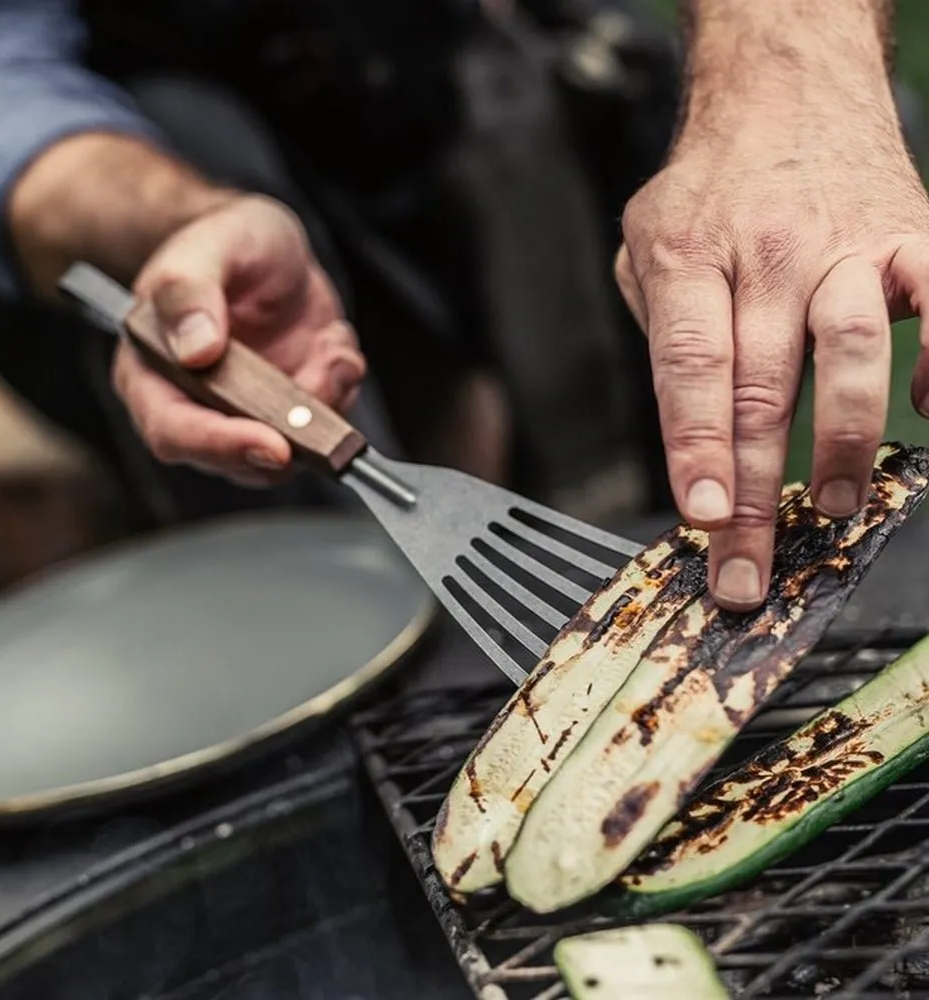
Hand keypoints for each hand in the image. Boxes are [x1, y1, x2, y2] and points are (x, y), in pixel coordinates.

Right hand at [113, 195, 365, 486]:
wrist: (267, 246)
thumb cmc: (224, 242)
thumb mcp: (208, 245)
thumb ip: (190, 290)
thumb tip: (196, 349)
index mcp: (152, 371)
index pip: (173, 432)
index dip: (222, 445)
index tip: (272, 443)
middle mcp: (194, 405)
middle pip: (235, 459)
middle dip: (290, 431)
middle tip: (322, 377)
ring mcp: (246, 415)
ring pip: (289, 454)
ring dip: (324, 403)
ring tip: (327, 344)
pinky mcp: (289, 414)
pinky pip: (325, 427)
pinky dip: (340, 387)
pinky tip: (331, 343)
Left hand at [615, 80, 928, 609]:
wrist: (784, 93)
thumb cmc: (709, 189)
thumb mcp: (645, 249)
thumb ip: (661, 334)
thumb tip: (689, 436)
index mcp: (687, 258)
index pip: (689, 368)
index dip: (696, 447)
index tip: (705, 516)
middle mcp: (767, 253)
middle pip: (760, 386)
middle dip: (756, 493)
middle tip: (750, 568)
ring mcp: (845, 244)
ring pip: (852, 351)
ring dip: (843, 443)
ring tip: (831, 509)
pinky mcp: (911, 236)